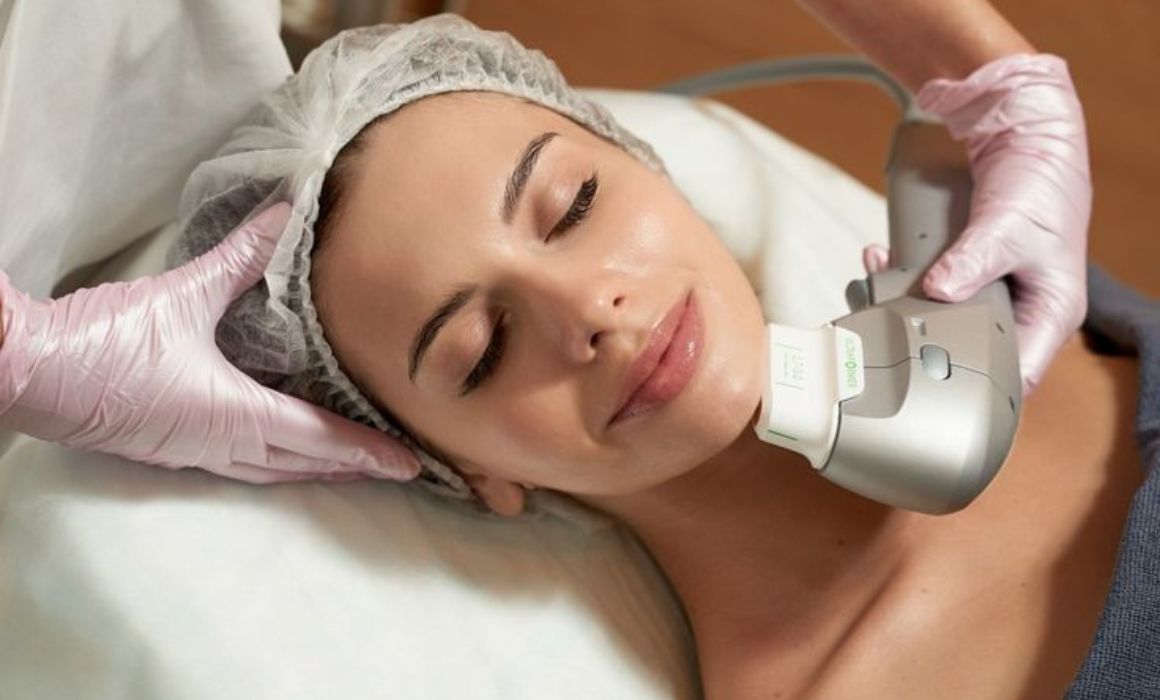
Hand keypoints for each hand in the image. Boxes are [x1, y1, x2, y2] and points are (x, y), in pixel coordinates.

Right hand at [0, 203, 420, 483]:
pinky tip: (279, 448)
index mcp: (235, 415)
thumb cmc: (105, 339)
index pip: (320, 439)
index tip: (411, 463)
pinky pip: (241, 464)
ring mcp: (194, 452)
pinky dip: (276, 461)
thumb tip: (286, 213)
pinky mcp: (171, 448)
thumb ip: (242, 258)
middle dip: (354, 466)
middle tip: (399, 467)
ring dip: (316, 468)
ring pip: (273, 470)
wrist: (28, 370)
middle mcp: (222, 444)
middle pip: (304, 464)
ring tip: (351, 463)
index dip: (369, 451)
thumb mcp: (184, 293)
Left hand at [909, 53, 1091, 396]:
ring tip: (870, 293)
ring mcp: (990, 292)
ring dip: (902, 308)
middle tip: (883, 334)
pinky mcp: (964, 271)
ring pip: (941, 320)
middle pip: (970, 352)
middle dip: (924, 343)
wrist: (1022, 130)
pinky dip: (898, 276)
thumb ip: (973, 262)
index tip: (932, 393)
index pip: (1018, 376)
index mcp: (1050, 314)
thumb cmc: (1040, 180)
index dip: (979, 393)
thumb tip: (939, 291)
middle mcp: (1021, 310)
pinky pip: (927, 287)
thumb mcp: (1009, 226)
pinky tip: (878, 260)